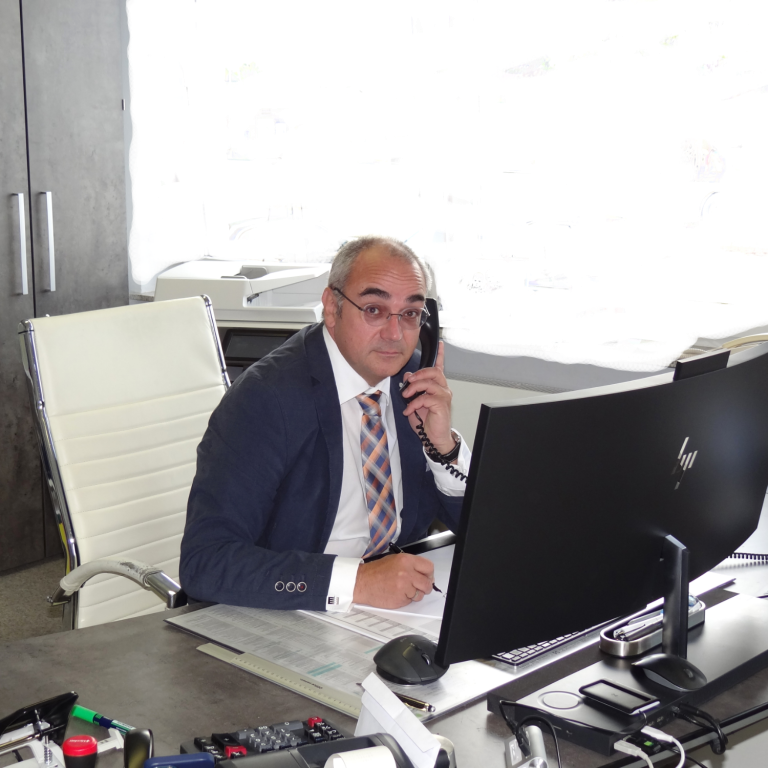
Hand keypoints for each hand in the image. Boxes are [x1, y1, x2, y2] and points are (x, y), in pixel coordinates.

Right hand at [353, 553, 433, 608]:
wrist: (362, 582)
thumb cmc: (376, 571)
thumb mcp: (395, 560)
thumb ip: (410, 565)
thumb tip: (423, 572)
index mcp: (406, 560)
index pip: (429, 567)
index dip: (429, 574)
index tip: (427, 577)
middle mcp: (407, 573)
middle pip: (427, 583)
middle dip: (424, 587)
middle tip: (418, 587)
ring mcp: (404, 587)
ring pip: (420, 594)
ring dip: (414, 594)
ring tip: (402, 589)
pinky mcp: (400, 598)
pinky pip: (410, 601)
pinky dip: (405, 599)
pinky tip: (396, 593)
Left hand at [401, 341, 454, 455]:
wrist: (434, 438)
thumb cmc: (426, 421)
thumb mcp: (414, 402)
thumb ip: (412, 389)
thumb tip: (408, 376)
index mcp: (437, 386)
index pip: (440, 367)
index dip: (440, 355)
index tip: (440, 343)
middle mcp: (443, 389)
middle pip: (433, 372)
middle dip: (418, 374)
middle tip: (408, 382)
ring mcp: (444, 397)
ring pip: (429, 383)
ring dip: (414, 388)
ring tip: (406, 396)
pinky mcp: (441, 405)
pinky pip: (426, 398)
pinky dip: (414, 403)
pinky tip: (408, 410)